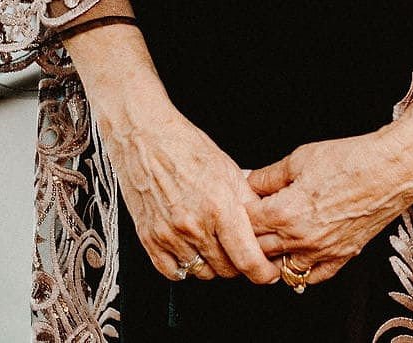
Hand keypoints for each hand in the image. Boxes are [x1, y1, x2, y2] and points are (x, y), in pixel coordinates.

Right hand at [95, 98, 277, 284]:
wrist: (145, 138)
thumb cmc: (186, 147)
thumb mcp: (229, 169)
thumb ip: (248, 201)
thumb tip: (265, 223)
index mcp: (219, 206)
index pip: (246, 258)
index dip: (262, 272)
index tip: (267, 272)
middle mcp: (194, 225)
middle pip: (226, 269)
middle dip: (240, 265)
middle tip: (242, 251)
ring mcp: (169, 235)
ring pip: (202, 273)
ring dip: (214, 265)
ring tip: (216, 245)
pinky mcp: (149, 239)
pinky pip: (173, 273)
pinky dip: (186, 268)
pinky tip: (192, 250)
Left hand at [244, 129, 412, 285]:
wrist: (392, 169)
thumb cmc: (351, 159)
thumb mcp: (301, 158)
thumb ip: (270, 175)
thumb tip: (250, 182)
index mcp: (285, 212)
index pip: (245, 223)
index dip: (241, 209)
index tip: (244, 200)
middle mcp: (300, 238)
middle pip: (257, 248)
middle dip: (252, 233)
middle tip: (256, 216)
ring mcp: (320, 252)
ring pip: (279, 267)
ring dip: (272, 254)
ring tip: (274, 235)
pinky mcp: (340, 258)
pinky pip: (310, 277)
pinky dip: (300, 269)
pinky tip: (298, 252)